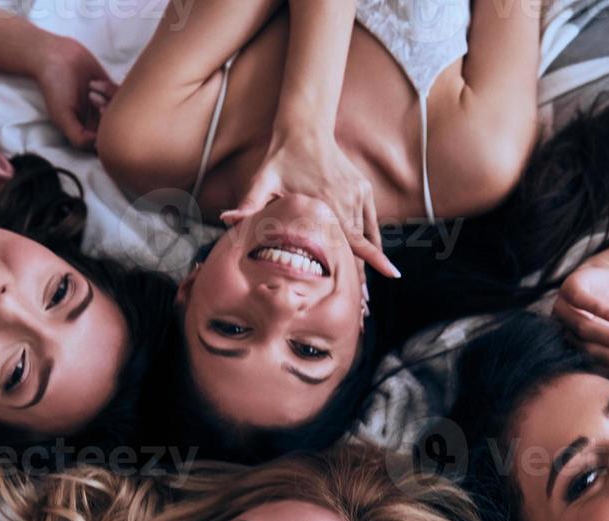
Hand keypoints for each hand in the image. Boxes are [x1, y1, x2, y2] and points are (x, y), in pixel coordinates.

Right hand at [33, 35, 116, 150]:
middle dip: (108, 115)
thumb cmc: (55, 88)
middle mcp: (97, 123)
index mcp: (85, 133)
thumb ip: (78, 137)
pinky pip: (123, 96)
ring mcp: (105, 106)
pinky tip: (94, 82)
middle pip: (116, 129)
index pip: (105, 146)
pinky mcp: (111, 91)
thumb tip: (99, 148)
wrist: (56, 58)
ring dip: (108, 100)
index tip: (96, 118)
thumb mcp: (62, 117)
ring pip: (121, 112)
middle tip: (94, 101)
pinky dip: (110, 88)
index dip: (105, 134)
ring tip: (91, 89)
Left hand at [220, 131, 399, 279]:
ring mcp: (357, 195)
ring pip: (366, 234)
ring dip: (368, 258)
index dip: (367, 263)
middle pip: (359, 246)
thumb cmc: (281, 157)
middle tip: (362, 305)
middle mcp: (346, 201)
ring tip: (367, 285)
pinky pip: (370, 219)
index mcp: (326, 205)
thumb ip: (248, 204)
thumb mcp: (262, 181)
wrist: (306, 127)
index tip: (382, 281)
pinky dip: (371, 237)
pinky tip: (372, 256)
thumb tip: (227, 219)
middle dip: (363, 274)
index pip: (352, 242)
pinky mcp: (362, 189)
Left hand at [553, 259, 608, 386]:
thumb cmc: (604, 317)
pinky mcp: (569, 290)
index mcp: (570, 351)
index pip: (594, 367)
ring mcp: (562, 312)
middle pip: (592, 351)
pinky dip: (601, 311)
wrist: (598, 279)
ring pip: (588, 330)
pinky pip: (583, 302)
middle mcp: (562, 334)